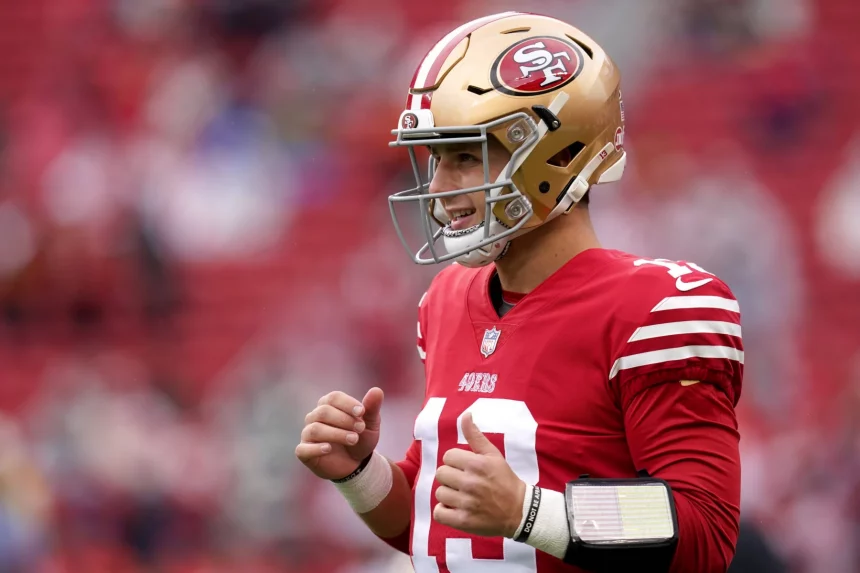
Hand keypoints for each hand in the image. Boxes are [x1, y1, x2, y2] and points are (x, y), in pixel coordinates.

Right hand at [295, 387, 383, 479]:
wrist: (357, 464)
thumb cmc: (361, 438)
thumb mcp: (371, 424)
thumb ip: (372, 408)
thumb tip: (377, 390)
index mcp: (329, 405)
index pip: (333, 398)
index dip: (347, 403)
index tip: (362, 412)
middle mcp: (315, 417)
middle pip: (324, 412)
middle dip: (344, 420)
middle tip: (360, 429)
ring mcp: (307, 434)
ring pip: (316, 429)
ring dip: (336, 433)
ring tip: (353, 439)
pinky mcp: (304, 452)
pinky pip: (304, 449)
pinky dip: (316, 448)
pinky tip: (328, 449)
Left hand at [433, 412, 525, 537]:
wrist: (520, 511)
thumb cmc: (504, 480)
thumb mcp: (493, 455)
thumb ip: (475, 435)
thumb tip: (465, 414)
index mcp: (477, 464)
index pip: (448, 456)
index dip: (456, 462)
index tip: (466, 468)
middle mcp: (470, 483)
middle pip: (441, 474)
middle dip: (450, 477)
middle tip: (463, 482)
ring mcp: (466, 503)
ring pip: (440, 493)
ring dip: (448, 495)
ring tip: (461, 496)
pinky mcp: (463, 521)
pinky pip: (439, 513)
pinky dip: (444, 512)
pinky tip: (455, 508)